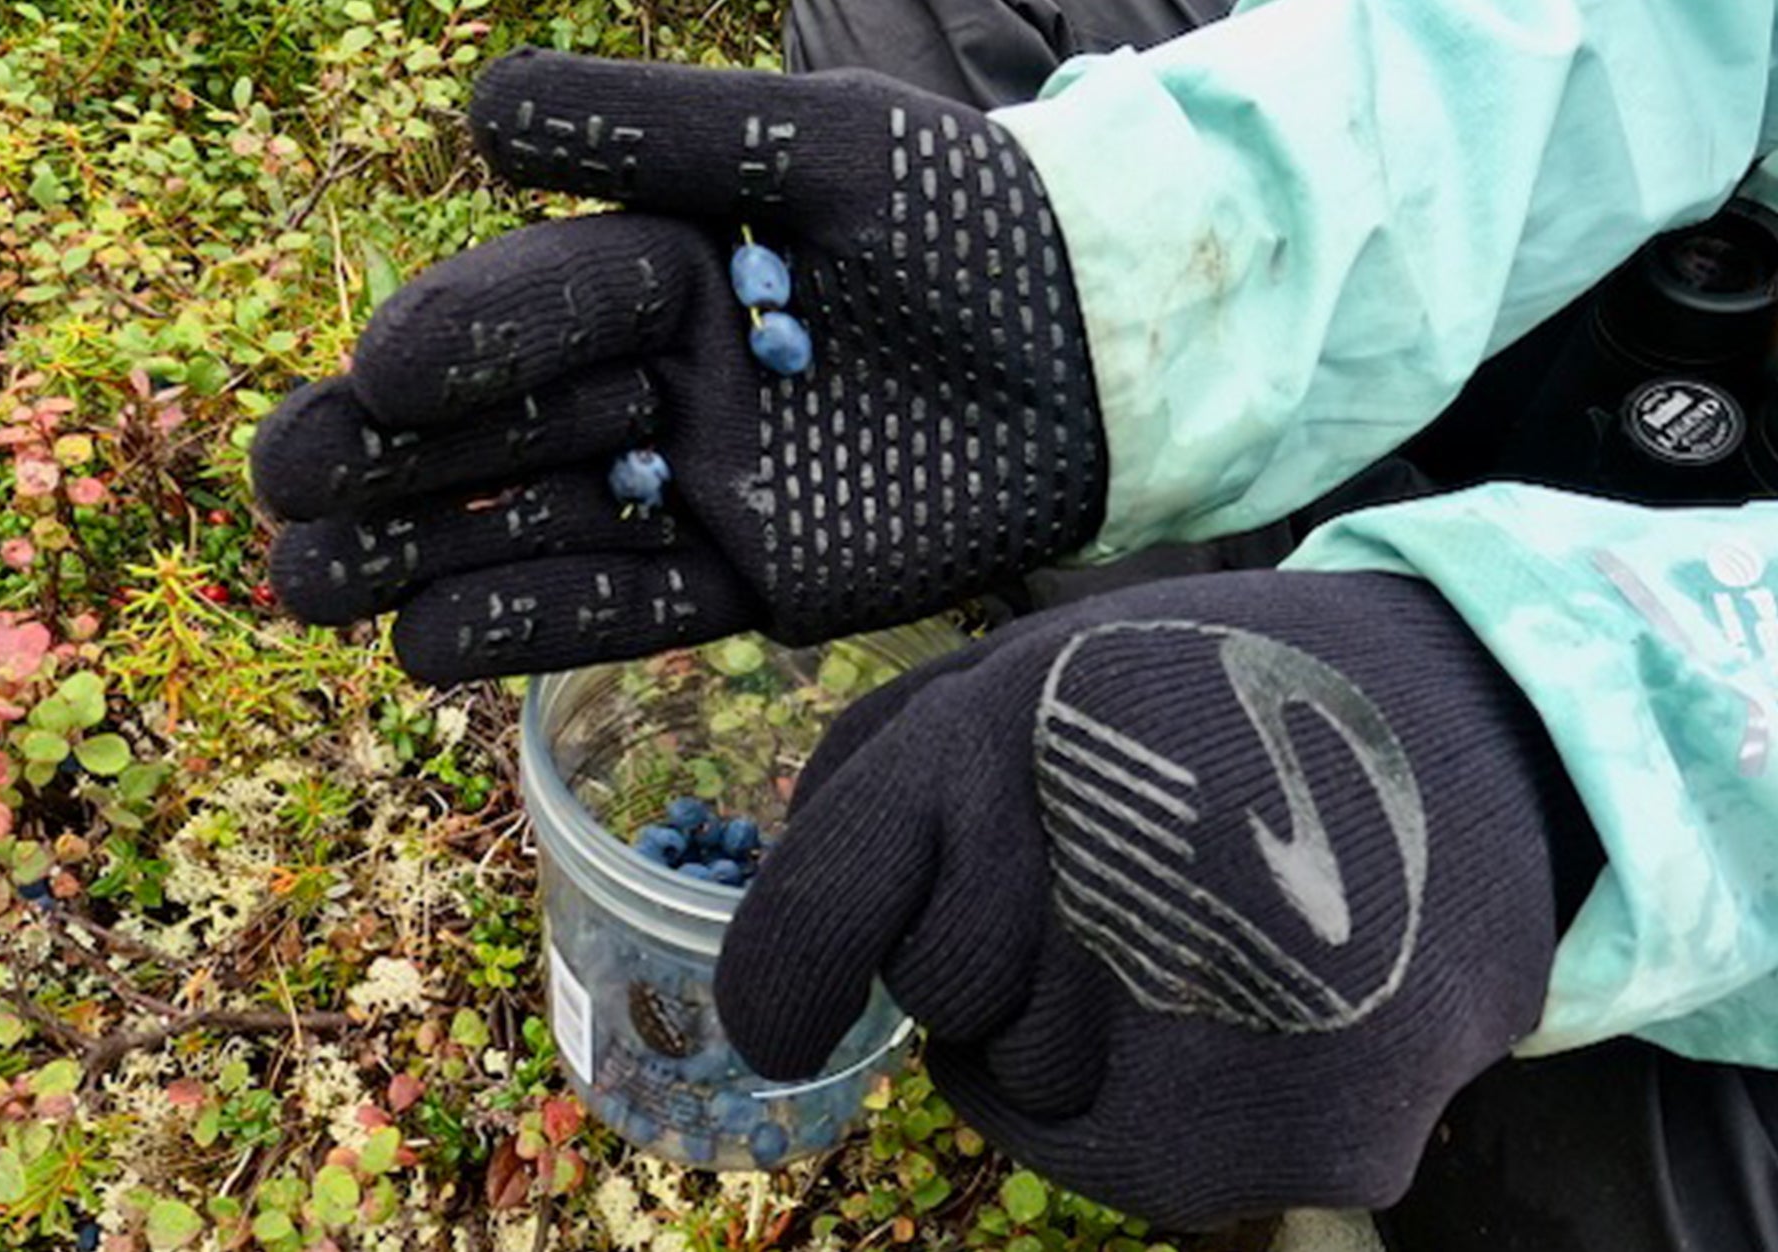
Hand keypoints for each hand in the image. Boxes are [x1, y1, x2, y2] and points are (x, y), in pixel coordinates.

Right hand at [249, 49, 1105, 683]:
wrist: (1111, 345)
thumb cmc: (971, 220)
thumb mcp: (819, 149)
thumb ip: (658, 133)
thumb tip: (477, 115)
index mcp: (663, 270)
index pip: (532, 310)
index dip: (454, 344)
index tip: (374, 374)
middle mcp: (665, 383)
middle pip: (505, 429)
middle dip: (391, 465)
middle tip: (278, 501)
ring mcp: (708, 489)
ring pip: (544, 527)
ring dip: (426, 560)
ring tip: (307, 594)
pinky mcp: (763, 582)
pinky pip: (634, 609)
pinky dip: (537, 627)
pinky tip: (427, 648)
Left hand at [715, 570, 1583, 1227]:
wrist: (1490, 730)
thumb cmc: (1221, 696)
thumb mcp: (1038, 663)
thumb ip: (891, 766)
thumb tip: (792, 914)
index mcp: (1025, 726)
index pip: (834, 890)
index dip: (787, 972)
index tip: (781, 1024)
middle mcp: (1110, 866)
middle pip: (943, 998)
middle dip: (988, 957)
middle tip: (1115, 879)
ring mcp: (1219, 1015)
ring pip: (1032, 1096)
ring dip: (1079, 1037)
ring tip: (1203, 933)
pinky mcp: (1312, 1133)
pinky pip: (1132, 1168)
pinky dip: (1160, 1111)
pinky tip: (1249, 1017)